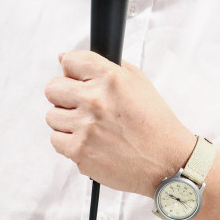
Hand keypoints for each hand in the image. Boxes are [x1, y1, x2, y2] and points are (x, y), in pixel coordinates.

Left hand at [44, 50, 196, 196]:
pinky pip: (56, 140)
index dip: (73, 70)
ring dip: (67, 120)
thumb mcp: (137, 82)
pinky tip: (88, 141)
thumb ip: (103, 66)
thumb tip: (66, 58)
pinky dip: (68, 141)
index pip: (70, 61)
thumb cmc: (154, 122)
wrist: (167, 161)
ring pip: (52, 116)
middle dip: (65, 95)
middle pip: (53, 88)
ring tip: (88, 126)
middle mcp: (95, 100)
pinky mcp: (79, 151)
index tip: (77, 79)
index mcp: (110, 78)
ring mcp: (85, 127)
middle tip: (81, 105)